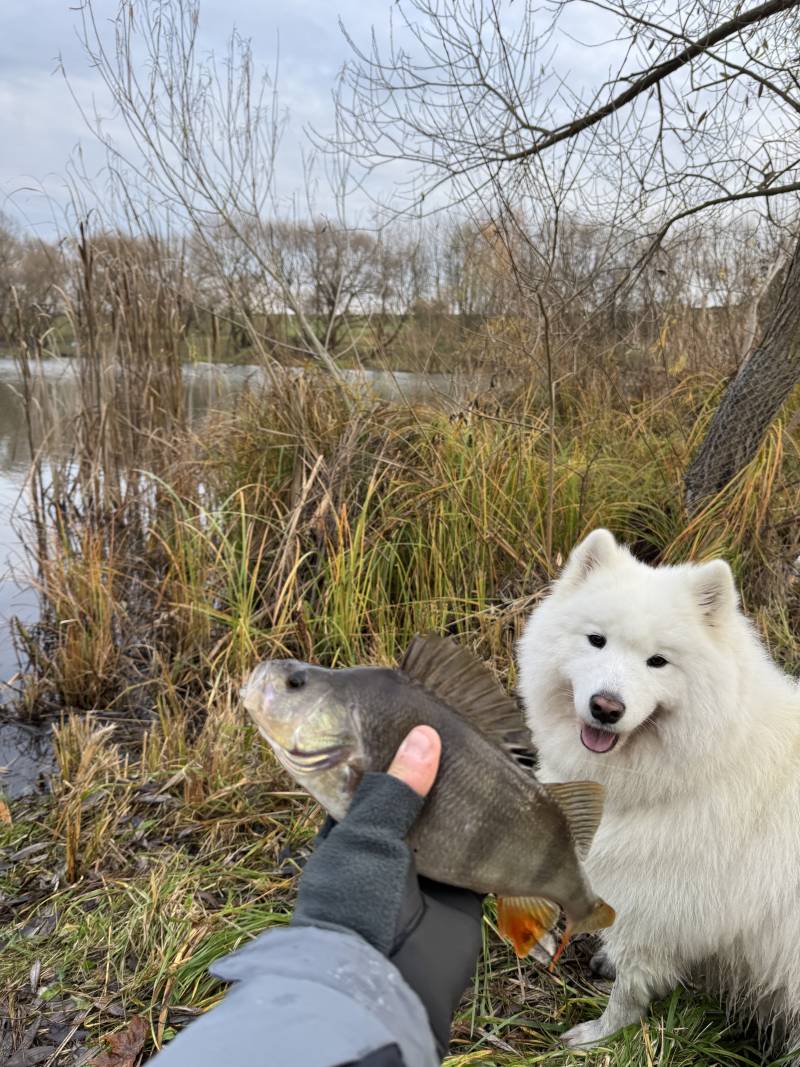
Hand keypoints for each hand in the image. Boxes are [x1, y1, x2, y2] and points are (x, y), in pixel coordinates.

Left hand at [291, 726, 483, 1055]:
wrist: (380, 986)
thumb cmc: (354, 904)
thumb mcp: (366, 837)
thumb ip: (396, 788)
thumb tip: (426, 737)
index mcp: (351, 824)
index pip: (373, 772)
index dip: (395, 747)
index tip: (420, 717)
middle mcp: (388, 840)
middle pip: (420, 794)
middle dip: (443, 771)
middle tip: (469, 733)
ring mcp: (426, 865)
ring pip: (455, 821)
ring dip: (476, 800)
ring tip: (499, 760)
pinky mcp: (461, 889)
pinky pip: (484, 855)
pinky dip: (499, 836)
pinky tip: (516, 805)